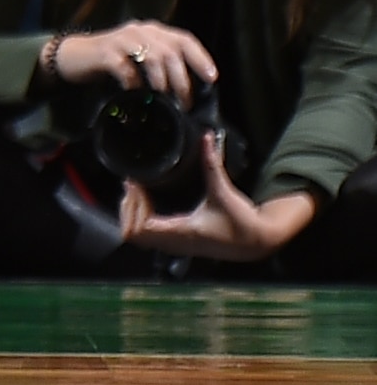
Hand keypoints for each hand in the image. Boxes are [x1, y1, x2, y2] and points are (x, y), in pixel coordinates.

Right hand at [52, 17, 216, 101]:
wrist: (74, 56)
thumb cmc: (113, 61)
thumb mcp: (140, 57)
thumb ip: (162, 64)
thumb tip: (189, 89)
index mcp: (153, 31)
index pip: (184, 39)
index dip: (200, 58)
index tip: (211, 78)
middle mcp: (140, 31)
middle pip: (171, 52)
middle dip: (182, 81)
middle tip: (185, 102)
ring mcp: (122, 39)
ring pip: (153, 58)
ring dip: (163, 83)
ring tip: (165, 100)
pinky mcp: (105, 52)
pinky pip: (127, 68)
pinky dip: (135, 84)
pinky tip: (137, 95)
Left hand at [118, 129, 318, 259]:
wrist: (257, 242)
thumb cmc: (242, 222)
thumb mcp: (223, 191)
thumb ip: (212, 164)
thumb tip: (207, 138)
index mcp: (182, 232)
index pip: (140, 228)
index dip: (132, 205)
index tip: (134, 182)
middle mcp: (174, 243)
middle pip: (132, 234)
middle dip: (128, 207)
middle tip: (132, 185)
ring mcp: (175, 246)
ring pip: (138, 237)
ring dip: (132, 213)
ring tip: (136, 191)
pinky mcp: (178, 244)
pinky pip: (148, 235)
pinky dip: (140, 218)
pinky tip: (147, 200)